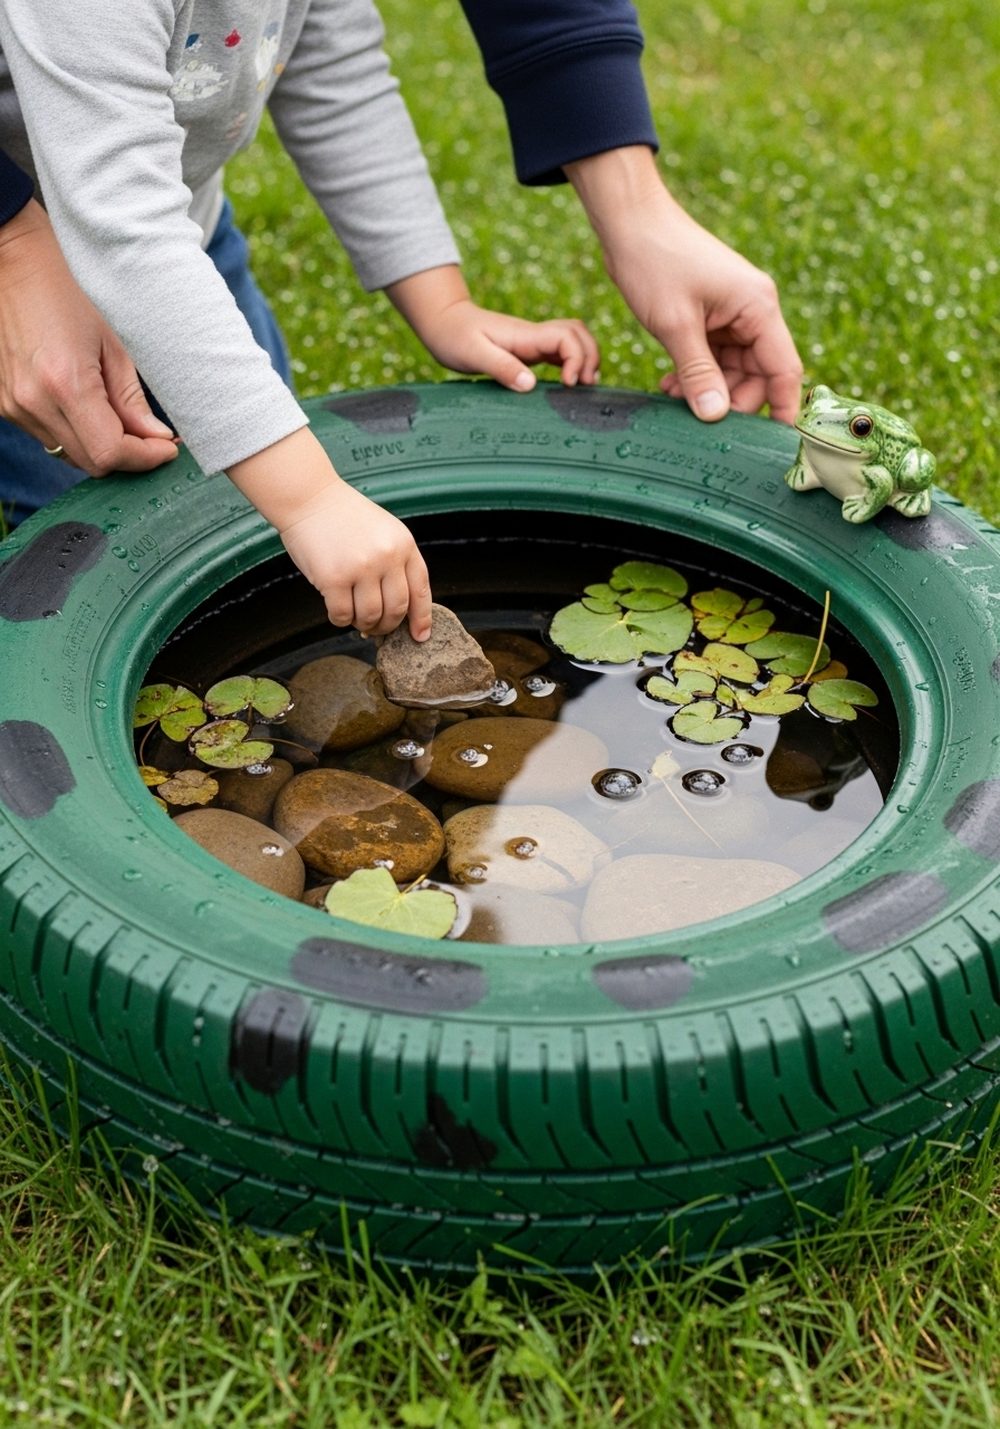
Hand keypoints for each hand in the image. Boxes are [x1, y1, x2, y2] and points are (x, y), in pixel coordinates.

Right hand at [0, 201, 179, 471]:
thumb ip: (132, 400)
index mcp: (65, 384)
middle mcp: (33, 402)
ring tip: (123, 422)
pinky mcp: (4, 406)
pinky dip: (77, 436)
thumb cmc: (67, 297)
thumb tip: (157, 439)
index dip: (144, 458)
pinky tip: (91, 411)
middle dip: (129, 457)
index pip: (110, 452)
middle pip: (92, 462)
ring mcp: (14, 407)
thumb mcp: (113, 344)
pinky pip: (51, 439)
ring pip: (71, 455)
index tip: (167, 449)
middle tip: (153, 440)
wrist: (13, 268)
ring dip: (103, 448)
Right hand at [229, 427, 431, 638]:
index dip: (421, 618)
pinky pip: (342, 615)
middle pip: (396, 609)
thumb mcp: (383, 532)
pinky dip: (340, 620)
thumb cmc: (343, 518)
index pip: (420, 590)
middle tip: (375, 627)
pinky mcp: (334, 578)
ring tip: (354, 616)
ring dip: (362, 624)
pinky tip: (336, 611)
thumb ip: (394, 563)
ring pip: (370, 616)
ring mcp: (361, 568)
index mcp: (404, 544)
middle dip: (387, 625)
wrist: (309, 498)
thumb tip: (396, 612)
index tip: (419, 637)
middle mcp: (387, 556)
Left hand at [387, 266, 599, 391]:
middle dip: (590, 356)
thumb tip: (530, 384)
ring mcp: (532, 343)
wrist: (442, 322)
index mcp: (525, 335)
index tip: (567, 384)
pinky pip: (560, 353)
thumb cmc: (453, 337)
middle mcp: (533, 336)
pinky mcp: (528, 352)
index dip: (576, 358)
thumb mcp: (472, 354)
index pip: (566, 337)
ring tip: (584, 386)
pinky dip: (572, 365)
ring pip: (573, 341)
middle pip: (578, 333)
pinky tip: (571, 384)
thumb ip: (501, 367)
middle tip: (584, 386)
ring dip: (585, 359)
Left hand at [565, 148, 803, 423]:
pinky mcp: (712, 315)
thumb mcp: (675, 326)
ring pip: (733, 370)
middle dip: (730, 401)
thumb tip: (715, 418)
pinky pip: (714, 357)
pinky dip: (696, 375)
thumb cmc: (654, 262)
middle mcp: (754, 310)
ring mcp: (732, 313)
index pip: (784, 370)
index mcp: (758, 308)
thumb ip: (698, 374)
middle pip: (758, 375)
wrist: (630, 221)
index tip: (769, 443)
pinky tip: (670, 385)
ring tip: (673, 397)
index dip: (781, 408)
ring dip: (708, 390)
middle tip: (696, 421)